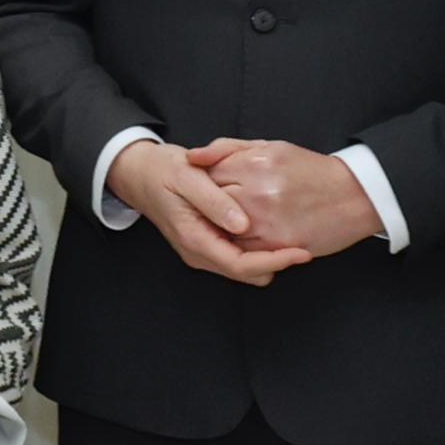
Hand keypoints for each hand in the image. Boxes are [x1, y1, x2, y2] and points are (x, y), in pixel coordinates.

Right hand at [110, 136, 306, 286]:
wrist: (139, 174)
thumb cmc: (162, 171)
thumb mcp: (188, 178)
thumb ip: (214, 201)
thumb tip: (243, 224)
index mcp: (194, 238)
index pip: (240, 265)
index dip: (274, 262)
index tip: (301, 252)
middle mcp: (198, 252)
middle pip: (247, 274)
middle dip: (276, 263)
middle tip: (304, 245)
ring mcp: (203, 251)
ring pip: (246, 269)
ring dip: (269, 258)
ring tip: (294, 239)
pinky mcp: (209, 244)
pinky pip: (240, 257)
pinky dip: (259, 250)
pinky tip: (273, 232)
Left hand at [193, 138, 385, 259]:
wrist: (356, 196)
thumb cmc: (310, 170)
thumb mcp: (271, 147)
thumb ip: (226, 149)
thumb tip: (191, 157)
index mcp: (254, 165)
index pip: (206, 175)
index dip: (207, 182)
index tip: (214, 185)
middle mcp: (257, 194)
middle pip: (211, 204)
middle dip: (212, 205)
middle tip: (221, 205)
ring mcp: (266, 222)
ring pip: (222, 230)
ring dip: (223, 227)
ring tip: (236, 218)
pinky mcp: (277, 245)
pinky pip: (242, 250)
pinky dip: (241, 243)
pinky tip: (251, 233)